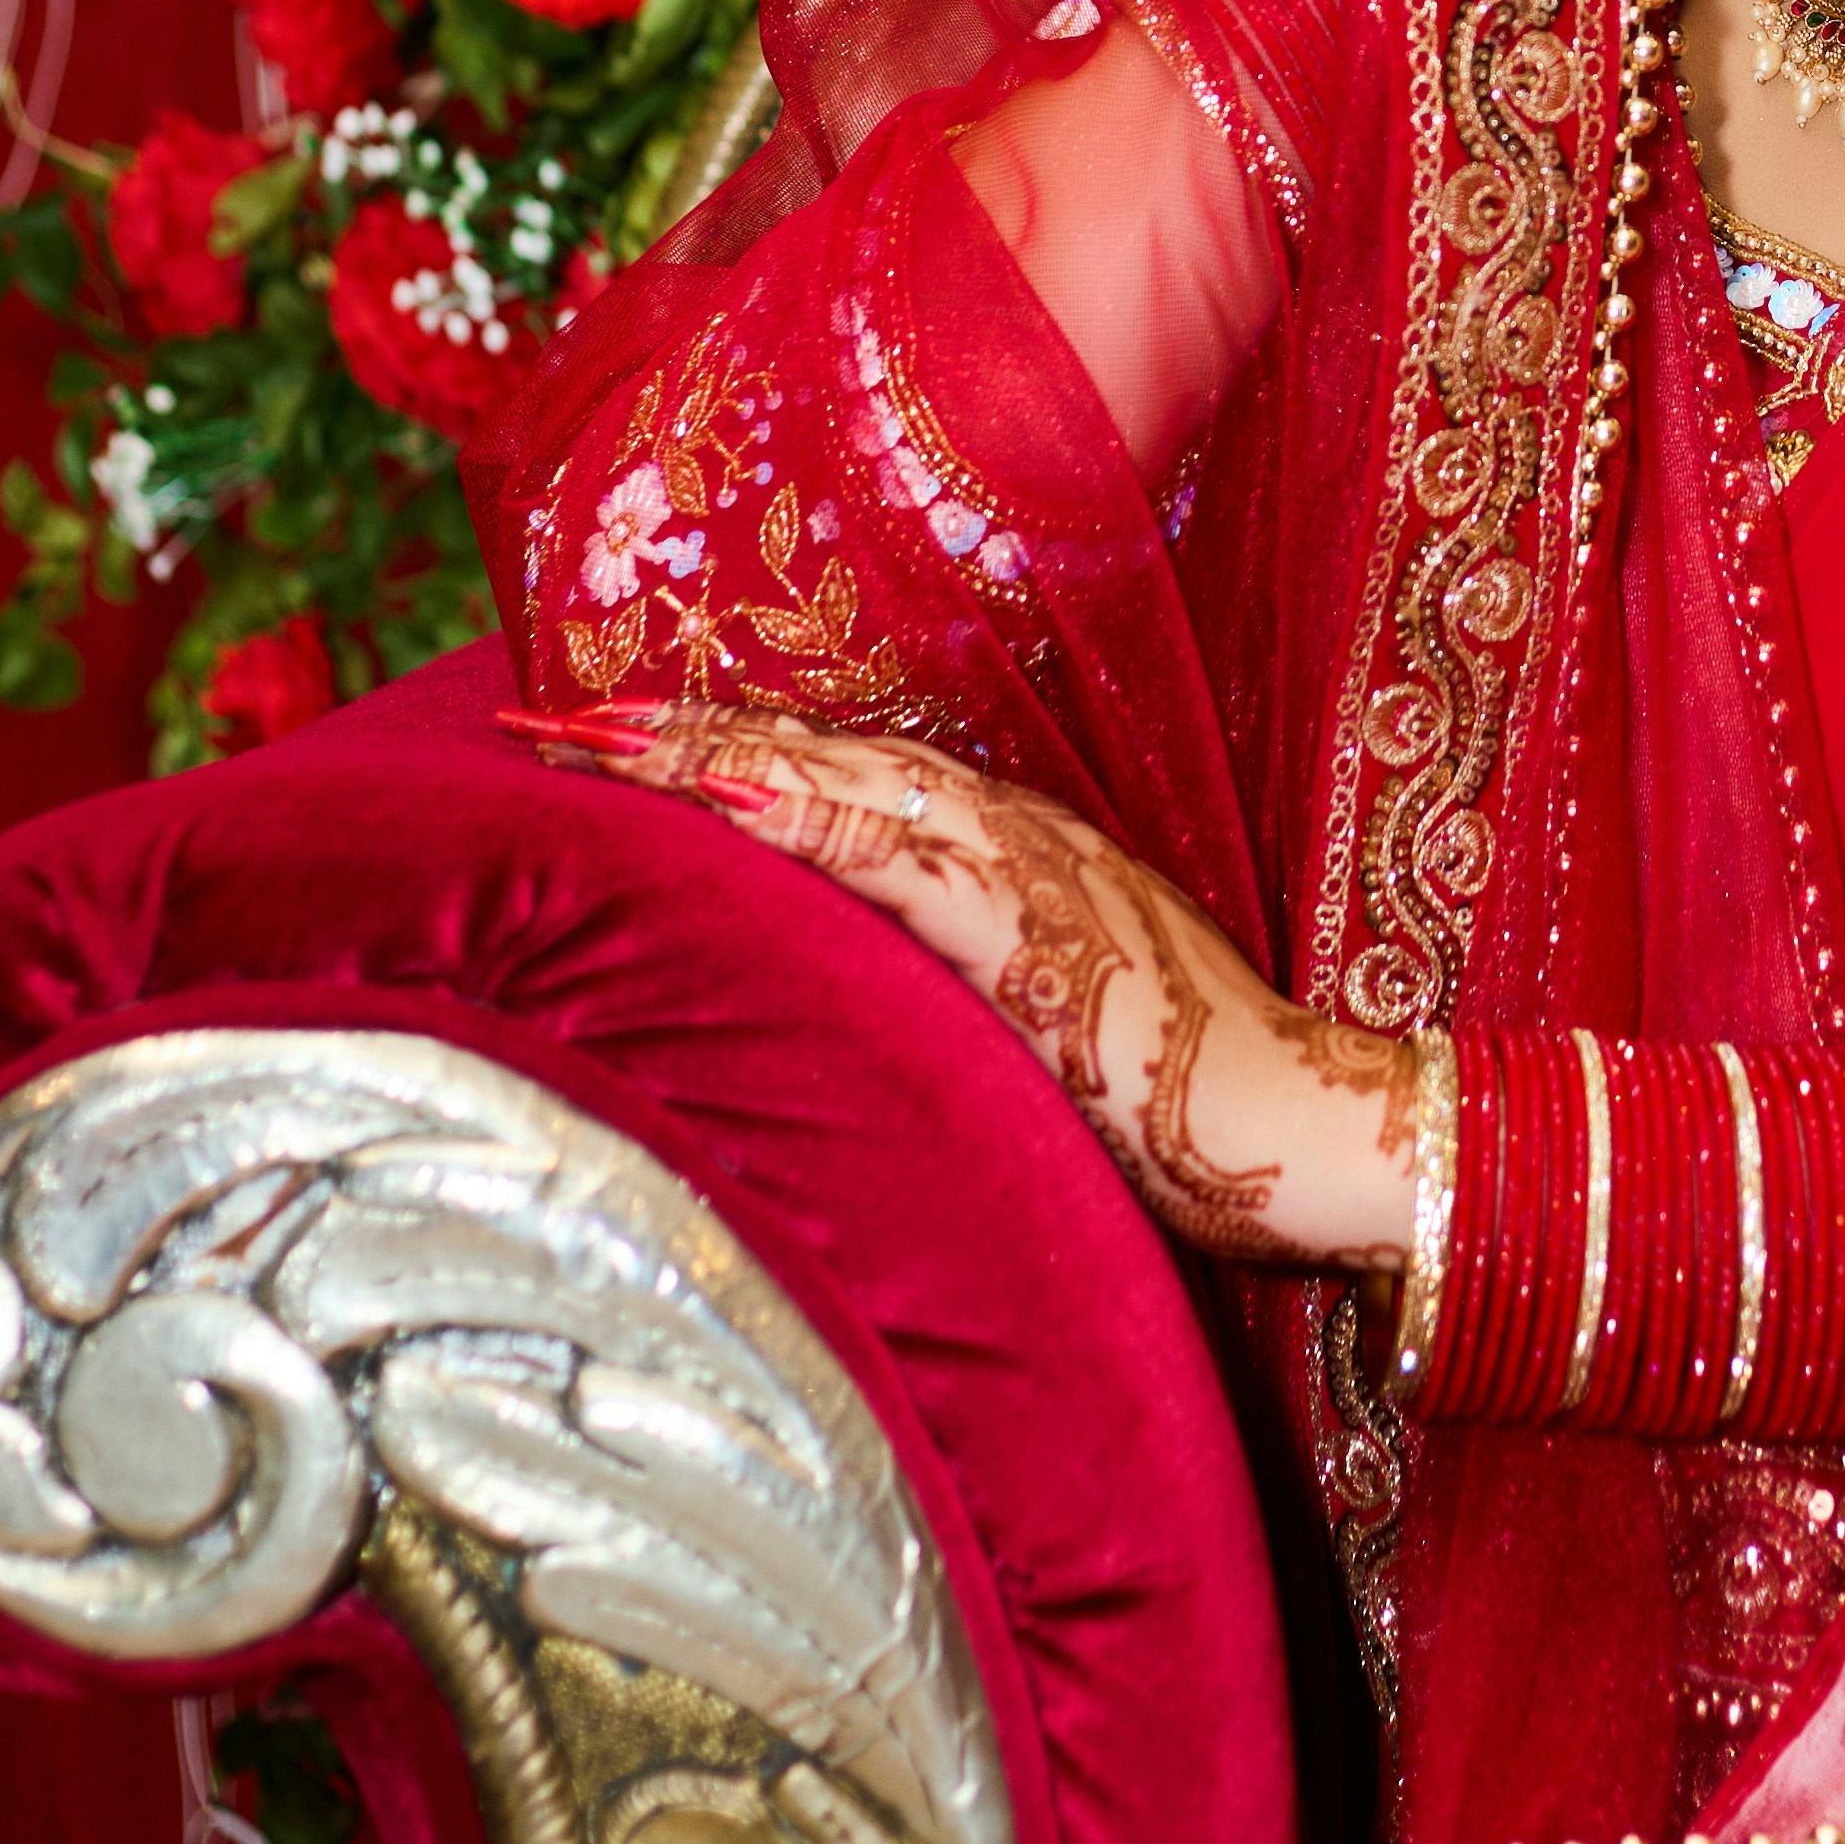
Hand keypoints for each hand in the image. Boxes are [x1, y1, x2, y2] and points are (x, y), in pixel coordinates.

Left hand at [505, 701, 1414, 1268]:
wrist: (1304, 1125)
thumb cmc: (1188, 1093)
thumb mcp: (1046, 1025)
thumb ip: (958, 992)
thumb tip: (859, 1009)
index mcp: (999, 855)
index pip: (830, 781)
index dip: (712, 755)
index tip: (597, 744)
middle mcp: (1002, 835)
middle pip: (812, 760)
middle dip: (672, 737)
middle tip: (540, 719)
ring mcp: (1019, 868)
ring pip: (838, 782)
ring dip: (708, 753)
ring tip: (593, 734)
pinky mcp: (1032, 923)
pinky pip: (898, 854)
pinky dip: (807, 812)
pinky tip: (724, 788)